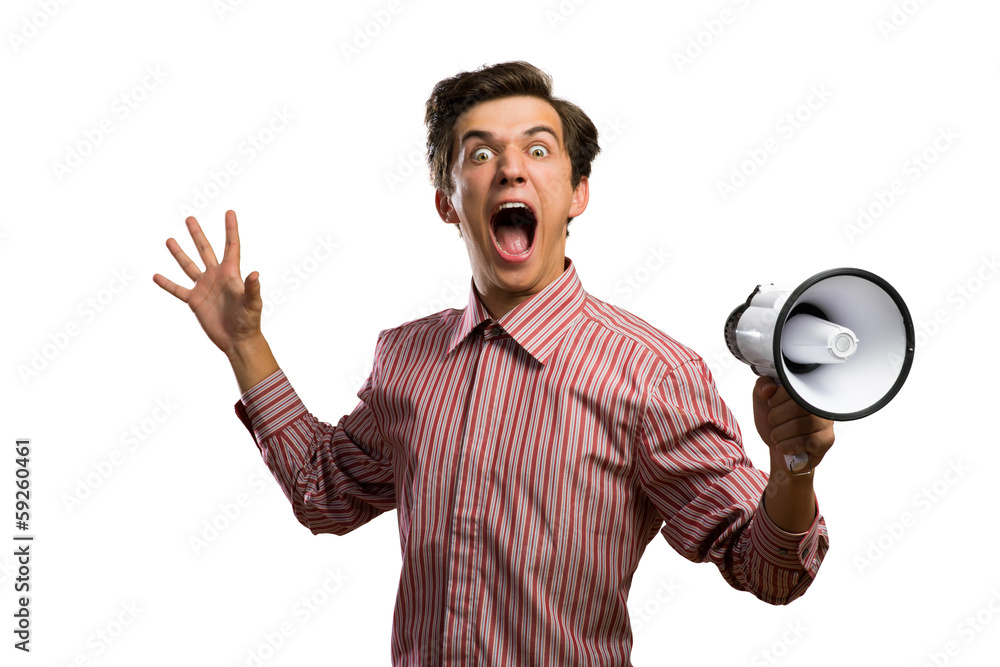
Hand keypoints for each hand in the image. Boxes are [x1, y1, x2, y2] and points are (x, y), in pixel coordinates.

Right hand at [152, 210, 263, 356]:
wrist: (237, 340)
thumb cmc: (249, 321)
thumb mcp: (252, 303)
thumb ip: (252, 288)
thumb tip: (255, 273)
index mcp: (231, 273)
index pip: (231, 246)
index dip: (231, 229)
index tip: (229, 212)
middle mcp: (216, 276)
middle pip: (205, 250)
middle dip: (197, 234)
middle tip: (190, 218)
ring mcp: (204, 287)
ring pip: (189, 265)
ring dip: (179, 253)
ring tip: (169, 239)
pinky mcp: (194, 301)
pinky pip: (178, 290)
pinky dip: (167, 283)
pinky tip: (156, 276)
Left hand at [753, 376, 834, 473]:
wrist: (778, 446)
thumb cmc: (774, 421)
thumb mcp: (762, 399)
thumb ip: (762, 385)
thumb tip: (768, 388)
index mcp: (805, 389)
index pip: (792, 389)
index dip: (775, 399)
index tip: (771, 405)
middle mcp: (820, 403)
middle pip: (796, 408)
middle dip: (775, 418)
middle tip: (773, 423)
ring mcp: (825, 421)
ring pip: (799, 426)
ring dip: (779, 434)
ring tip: (776, 436)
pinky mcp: (827, 439)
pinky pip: (807, 442)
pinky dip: (788, 446)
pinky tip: (784, 446)